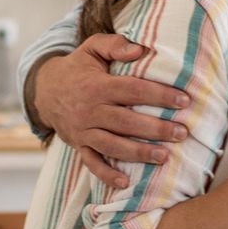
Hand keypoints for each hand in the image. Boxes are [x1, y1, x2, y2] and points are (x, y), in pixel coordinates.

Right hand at [33, 34, 188, 188]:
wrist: (44, 91)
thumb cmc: (77, 68)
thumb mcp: (92, 47)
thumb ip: (115, 45)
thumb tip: (140, 50)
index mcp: (98, 85)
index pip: (133, 90)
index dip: (160, 95)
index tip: (184, 100)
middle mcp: (90, 110)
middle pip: (127, 121)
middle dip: (156, 128)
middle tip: (182, 133)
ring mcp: (83, 131)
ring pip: (112, 145)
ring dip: (139, 153)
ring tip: (164, 157)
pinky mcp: (78, 145)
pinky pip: (91, 163)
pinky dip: (106, 174)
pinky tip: (125, 183)